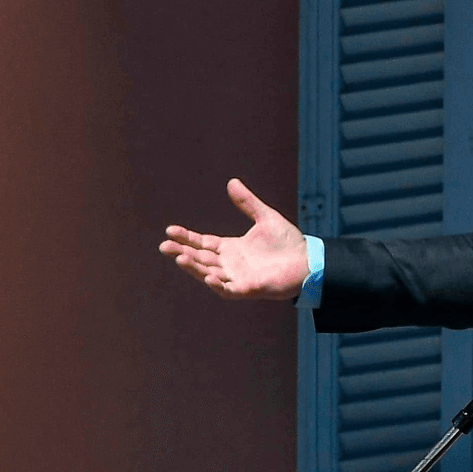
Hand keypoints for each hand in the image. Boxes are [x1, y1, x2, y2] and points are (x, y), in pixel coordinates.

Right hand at [159, 179, 309, 300]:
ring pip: (209, 273)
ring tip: (180, 258)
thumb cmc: (288, 242)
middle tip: (164, 246)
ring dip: (194, 268)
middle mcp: (230, 264)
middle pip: (200, 258)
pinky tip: (209, 276)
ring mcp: (237, 277)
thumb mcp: (265, 217)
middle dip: (182, 252)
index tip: (170, 230)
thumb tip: (232, 181)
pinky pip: (229, 289)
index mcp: (231, 248)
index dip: (186, 237)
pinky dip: (218, 285)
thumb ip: (248, 202)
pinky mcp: (249, 289)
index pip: (202, 242)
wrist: (308, 260)